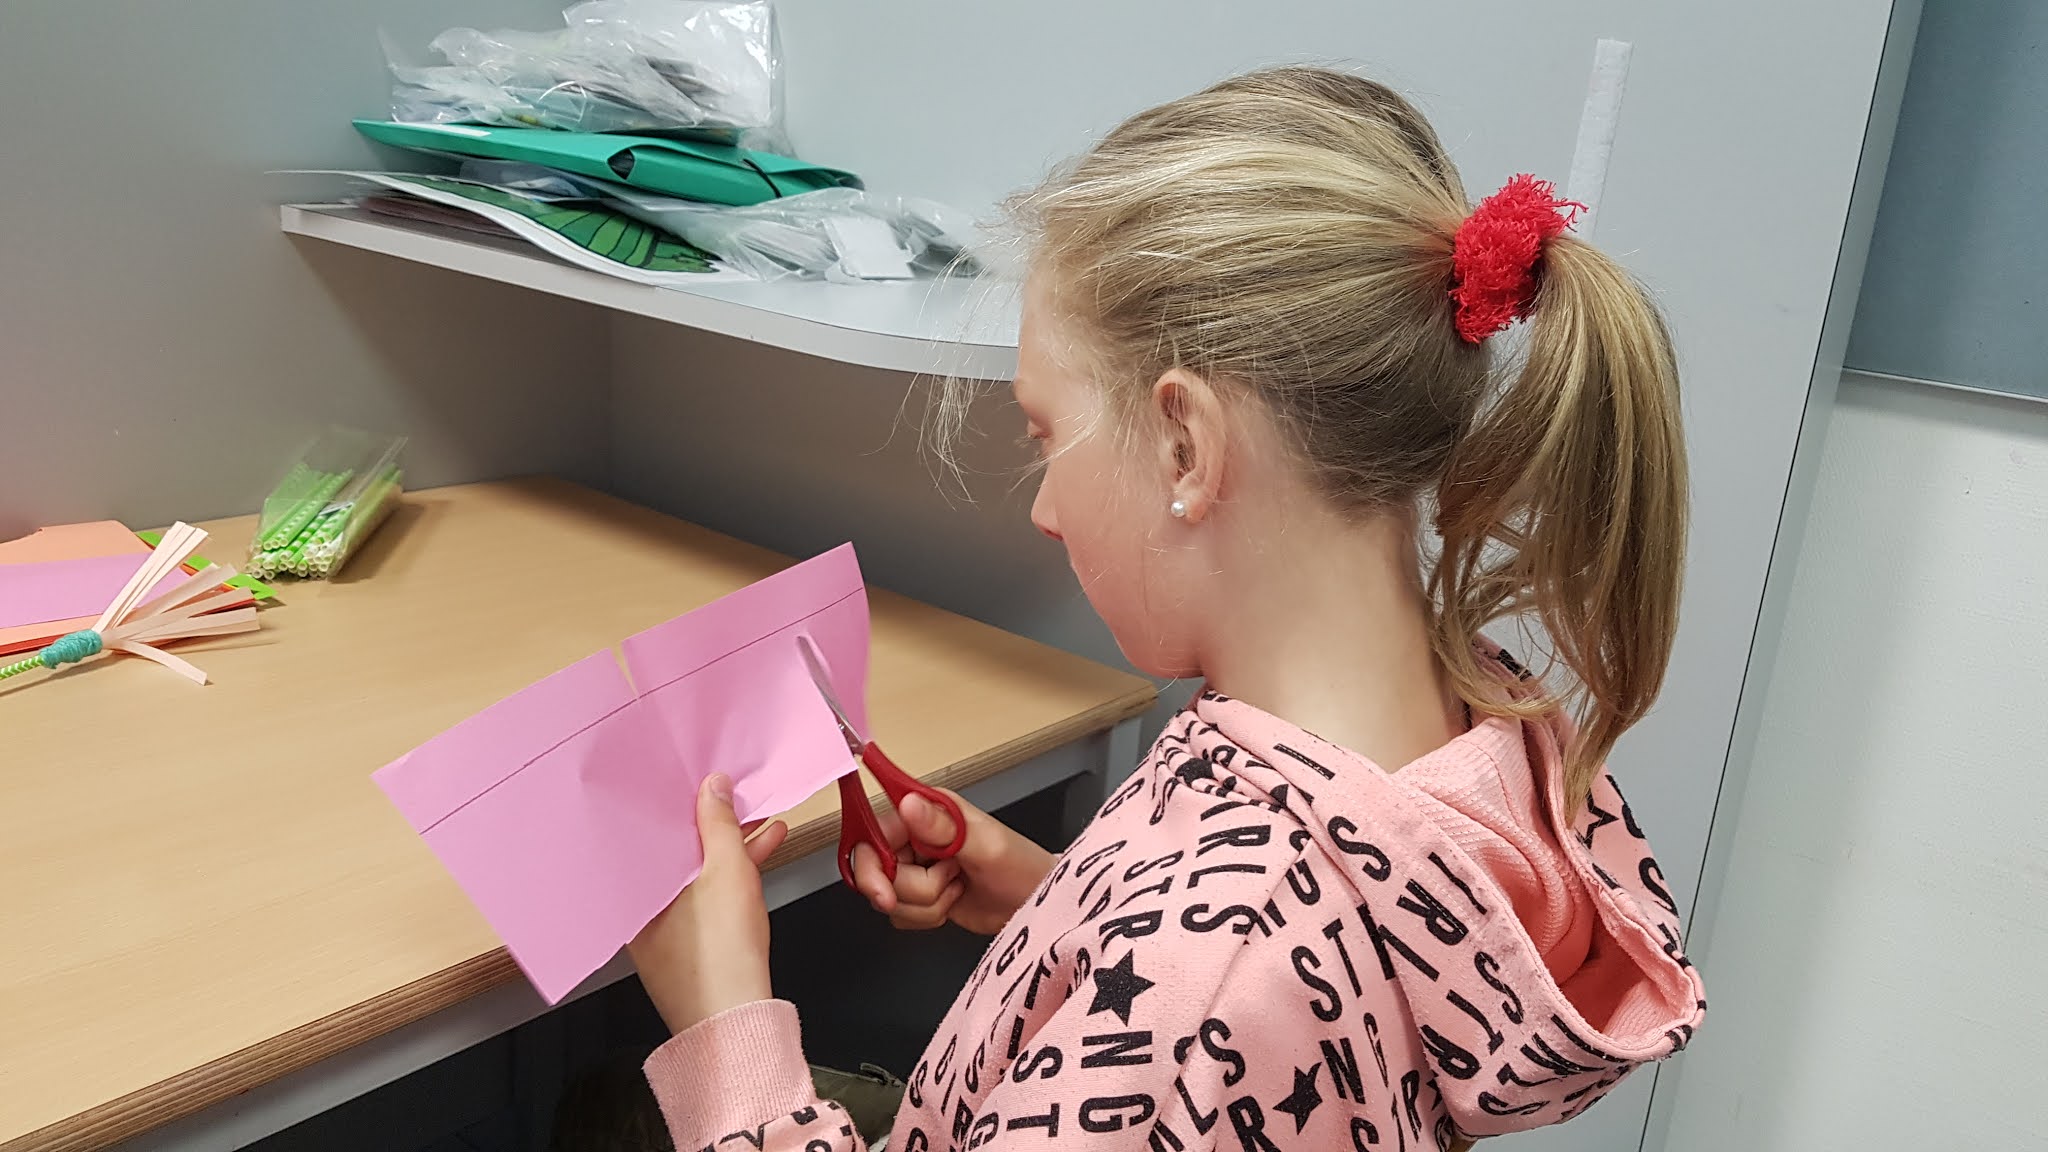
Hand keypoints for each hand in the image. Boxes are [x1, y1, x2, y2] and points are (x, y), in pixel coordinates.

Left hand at [628, 773, 788, 1034]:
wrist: (734, 1017)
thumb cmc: (723, 950)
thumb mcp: (728, 868)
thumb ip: (720, 823)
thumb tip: (712, 785)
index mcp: (637, 886)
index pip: (653, 829)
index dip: (680, 801)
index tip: (703, 779)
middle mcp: (641, 905)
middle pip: (677, 849)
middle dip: (714, 823)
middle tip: (740, 797)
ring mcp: (664, 924)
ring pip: (696, 871)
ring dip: (731, 846)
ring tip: (766, 821)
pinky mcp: (688, 939)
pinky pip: (706, 893)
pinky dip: (732, 875)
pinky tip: (763, 853)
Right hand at [848, 789, 1053, 934]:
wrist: (1033, 902)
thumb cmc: (1020, 865)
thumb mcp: (985, 844)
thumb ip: (943, 826)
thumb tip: (909, 804)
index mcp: (926, 810)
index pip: (873, 832)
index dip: (871, 864)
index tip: (885, 891)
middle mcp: (915, 835)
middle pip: (876, 870)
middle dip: (910, 889)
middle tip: (942, 888)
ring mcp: (916, 865)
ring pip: (889, 896)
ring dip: (925, 904)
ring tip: (956, 886)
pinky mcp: (919, 893)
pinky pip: (900, 914)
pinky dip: (926, 917)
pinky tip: (951, 902)